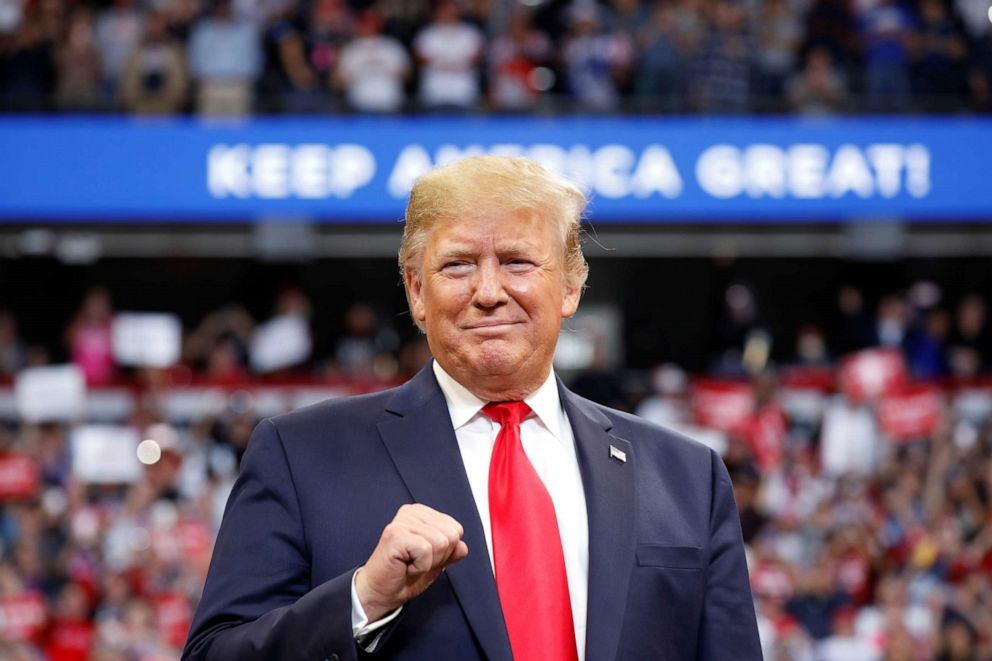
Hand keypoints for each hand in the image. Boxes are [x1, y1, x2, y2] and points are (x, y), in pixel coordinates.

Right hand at [355, 504, 467, 622]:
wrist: (380, 592)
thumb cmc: (403, 576)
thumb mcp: (435, 563)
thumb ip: (451, 552)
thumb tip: (463, 547)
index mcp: (422, 513)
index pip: (456, 529)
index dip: (445, 551)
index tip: (425, 557)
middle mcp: (412, 512)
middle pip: (451, 535)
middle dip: (438, 556)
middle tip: (416, 562)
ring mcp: (402, 521)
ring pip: (440, 542)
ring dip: (428, 562)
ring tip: (410, 564)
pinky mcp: (395, 534)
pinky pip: (426, 550)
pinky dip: (420, 566)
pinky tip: (405, 566)